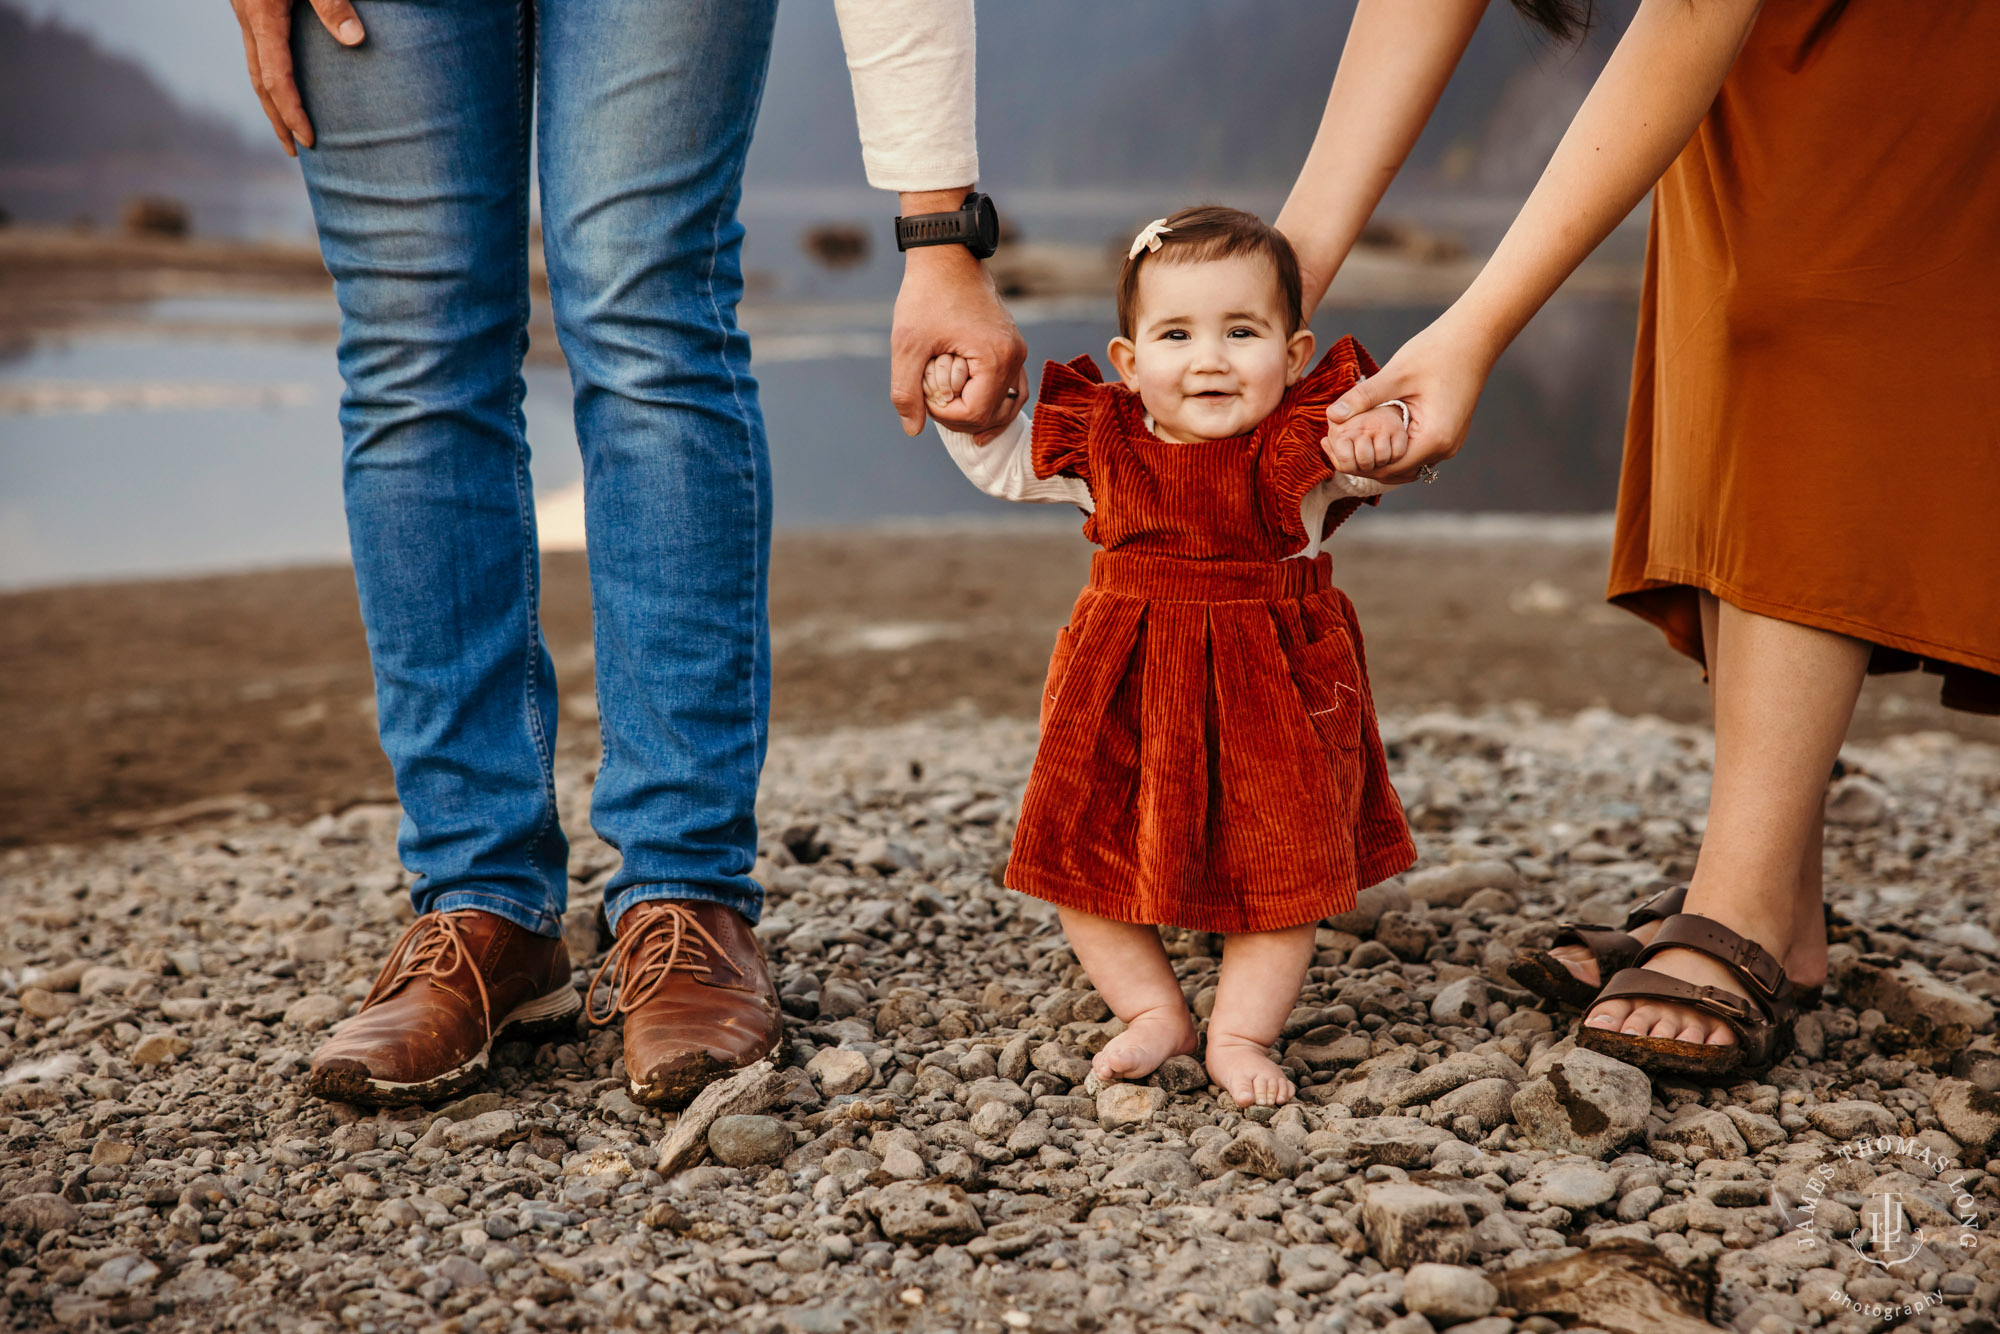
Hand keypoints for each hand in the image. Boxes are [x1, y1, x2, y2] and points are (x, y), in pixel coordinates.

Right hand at [229, 0, 365, 155]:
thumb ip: (332, 5)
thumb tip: (355, 39)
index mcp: (262, 17)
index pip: (275, 77)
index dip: (291, 113)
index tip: (308, 141)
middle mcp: (248, 19)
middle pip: (260, 81)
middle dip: (277, 119)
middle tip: (295, 151)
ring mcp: (246, 13)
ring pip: (255, 66)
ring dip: (270, 101)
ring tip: (287, 128)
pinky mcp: (251, 6)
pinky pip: (258, 50)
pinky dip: (269, 75)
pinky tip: (284, 84)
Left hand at [890, 242, 1026, 437]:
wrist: (946, 254)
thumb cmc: (926, 294)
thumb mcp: (907, 344)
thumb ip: (906, 390)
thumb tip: (912, 429)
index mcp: (995, 358)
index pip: (975, 414)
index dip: (945, 417)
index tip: (922, 397)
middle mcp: (1015, 357)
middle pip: (995, 415)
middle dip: (962, 419)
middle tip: (932, 406)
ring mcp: (1017, 350)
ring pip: (1010, 404)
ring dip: (981, 416)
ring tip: (954, 418)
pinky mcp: (1012, 344)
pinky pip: (1013, 385)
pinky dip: (995, 401)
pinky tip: (976, 409)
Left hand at [1323, 316, 1498, 482]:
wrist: (1474, 337)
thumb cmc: (1438, 351)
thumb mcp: (1395, 374)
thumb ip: (1363, 397)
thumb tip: (1331, 415)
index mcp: (1434, 439)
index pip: (1388, 469)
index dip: (1357, 463)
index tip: (1331, 448)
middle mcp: (1445, 448)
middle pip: (1396, 472)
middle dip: (1365, 462)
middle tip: (1334, 445)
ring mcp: (1449, 443)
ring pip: (1406, 464)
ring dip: (1380, 456)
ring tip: (1350, 439)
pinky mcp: (1448, 433)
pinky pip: (1416, 451)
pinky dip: (1394, 447)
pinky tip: (1374, 431)